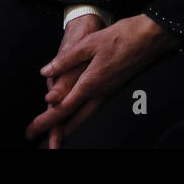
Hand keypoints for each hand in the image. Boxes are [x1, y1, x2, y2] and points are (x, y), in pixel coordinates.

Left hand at [27, 13, 179, 145]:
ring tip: (57, 139)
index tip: (32, 131)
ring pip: (85, 118)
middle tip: (41, 146)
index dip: (45, 121)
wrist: (151, 37)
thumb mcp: (89, 43)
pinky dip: (82, 119)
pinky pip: (94, 110)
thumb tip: (46, 71)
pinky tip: (79, 118)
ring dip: (69, 130)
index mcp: (91, 82)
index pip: (63, 108)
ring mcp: (108, 92)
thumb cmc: (123, 37)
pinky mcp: (114, 88)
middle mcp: (100, 92)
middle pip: (74, 121)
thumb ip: (66, 59)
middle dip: (56, 134)